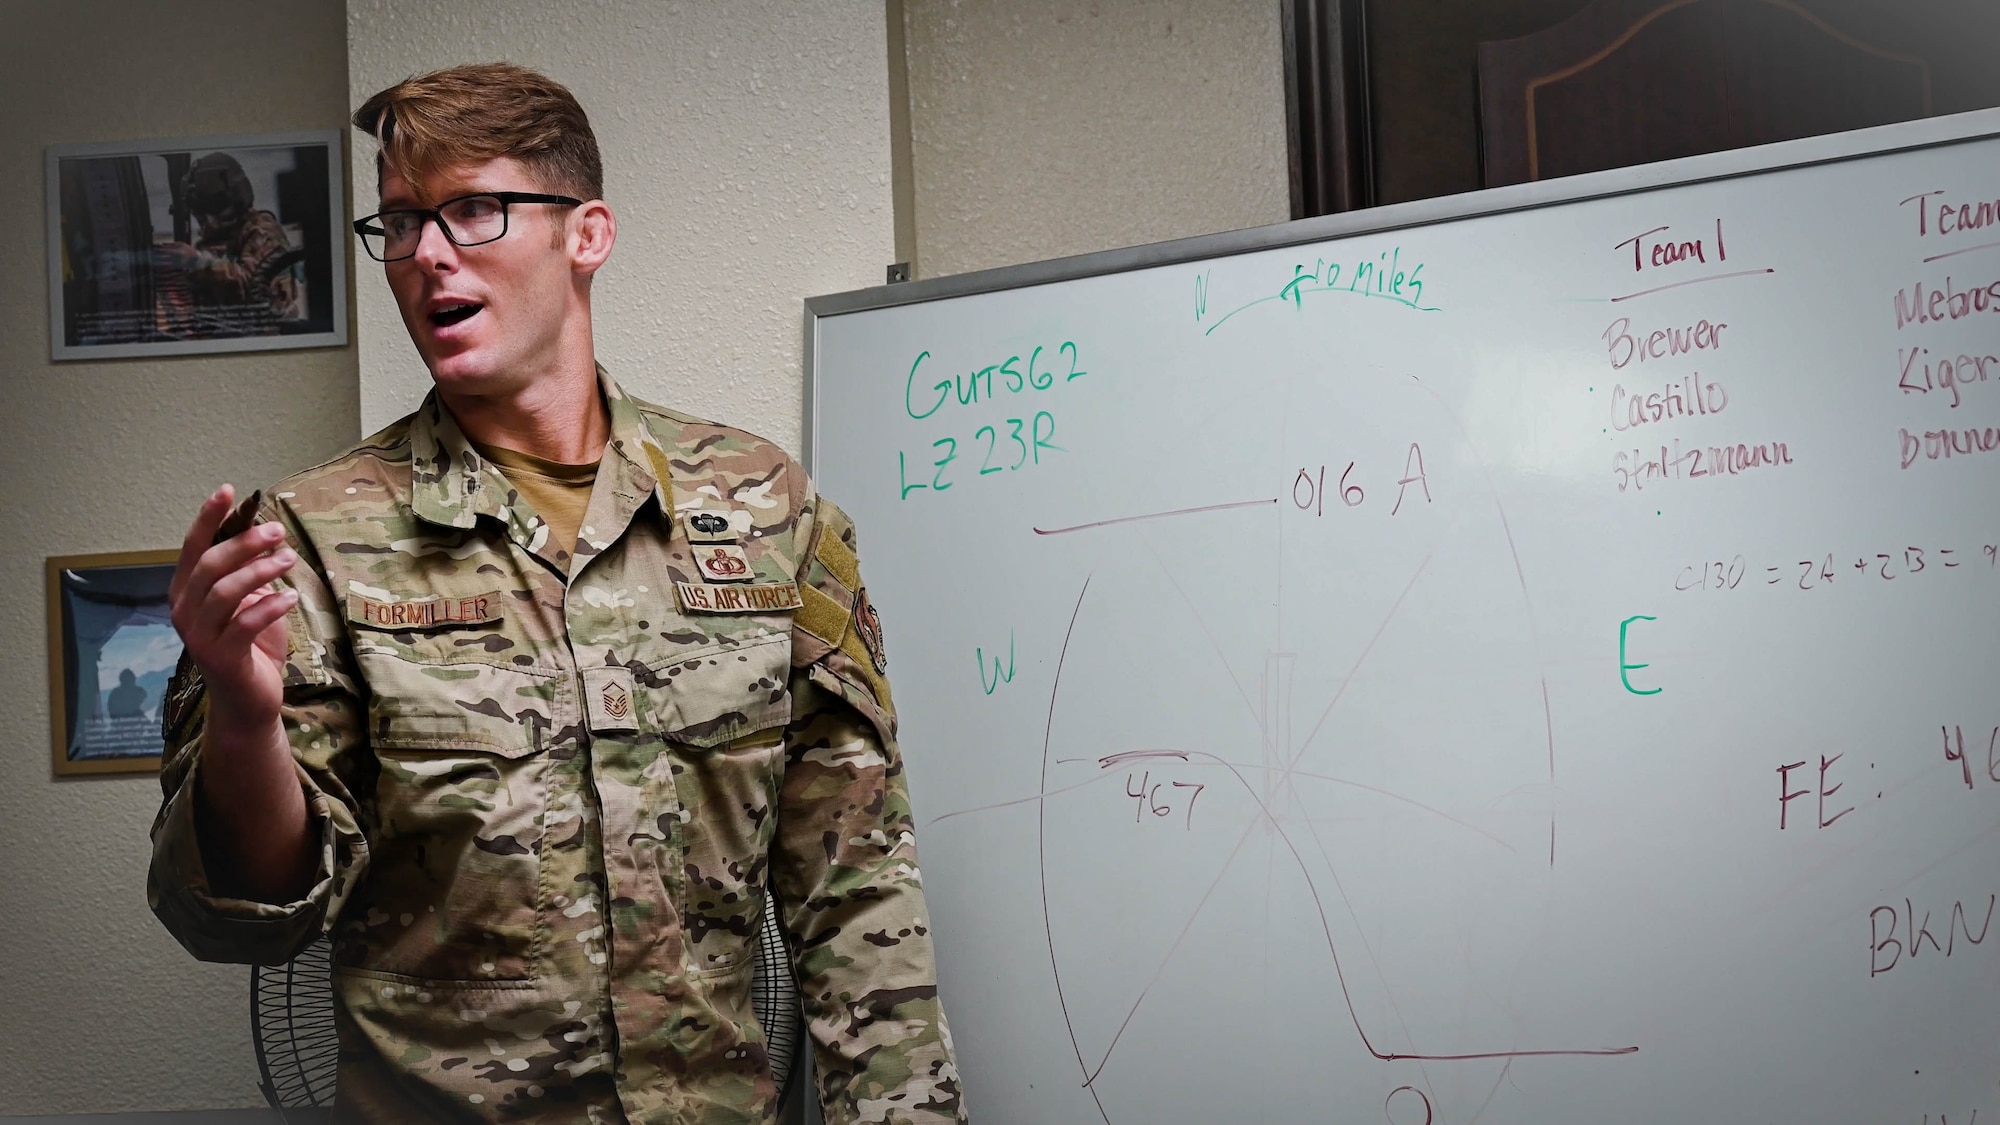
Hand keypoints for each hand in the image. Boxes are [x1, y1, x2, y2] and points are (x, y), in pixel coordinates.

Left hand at [154, 241, 199, 271]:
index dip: (158, 250)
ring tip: (151, 261)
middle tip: (149, 256)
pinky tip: (157, 265)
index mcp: (177, 251)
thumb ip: (171, 244)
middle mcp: (176, 258)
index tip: (152, 249)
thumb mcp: (181, 244)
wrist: (197, 259)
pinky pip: (168, 266)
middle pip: (164, 257)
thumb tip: (161, 244)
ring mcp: (177, 263)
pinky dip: (162, 266)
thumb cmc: (188, 249)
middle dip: (156, 257)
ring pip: (165, 263)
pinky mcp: (177, 266)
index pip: (165, 251)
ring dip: (158, 262)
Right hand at [168, 485, 297, 740]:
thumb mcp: (251, 601)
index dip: (208, 517)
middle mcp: (185, 611)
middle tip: (278, 532)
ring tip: (289, 559)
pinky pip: (246, 623)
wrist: (249, 700)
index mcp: (186, 592)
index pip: (192, 547)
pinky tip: (290, 597)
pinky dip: (270, 606)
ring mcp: (199, 636)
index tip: (227, 490)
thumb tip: (262, 531)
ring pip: (224, 591)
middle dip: (244, 543)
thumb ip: (250, 571)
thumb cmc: (251, 645)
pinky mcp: (221, 657)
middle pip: (209, 565)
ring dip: (260, 570)